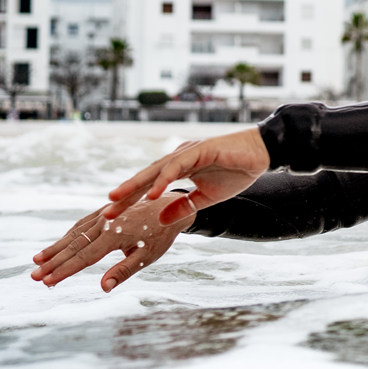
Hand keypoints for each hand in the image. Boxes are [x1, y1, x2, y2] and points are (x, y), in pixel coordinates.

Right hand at [31, 195, 193, 291]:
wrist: (171, 204)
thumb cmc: (161, 234)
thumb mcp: (148, 255)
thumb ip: (124, 270)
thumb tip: (103, 287)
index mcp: (116, 235)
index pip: (84, 257)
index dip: (64, 270)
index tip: (47, 281)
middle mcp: (106, 222)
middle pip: (74, 245)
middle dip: (53, 262)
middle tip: (34, 276)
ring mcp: (104, 215)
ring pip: (74, 233)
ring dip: (55, 248)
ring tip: (37, 260)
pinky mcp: (105, 210)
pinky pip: (82, 224)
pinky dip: (67, 235)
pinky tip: (58, 245)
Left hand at [104, 127, 270, 224]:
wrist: (261, 155)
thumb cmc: (237, 172)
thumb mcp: (206, 198)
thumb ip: (183, 207)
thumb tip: (160, 219)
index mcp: (180, 168)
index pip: (149, 185)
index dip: (131, 200)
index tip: (112, 216)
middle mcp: (179, 158)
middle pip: (146, 177)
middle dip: (125, 194)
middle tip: (105, 211)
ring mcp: (188, 152)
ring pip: (155, 170)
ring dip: (135, 185)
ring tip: (117, 199)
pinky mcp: (199, 149)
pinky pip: (177, 166)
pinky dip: (163, 179)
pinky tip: (151, 193)